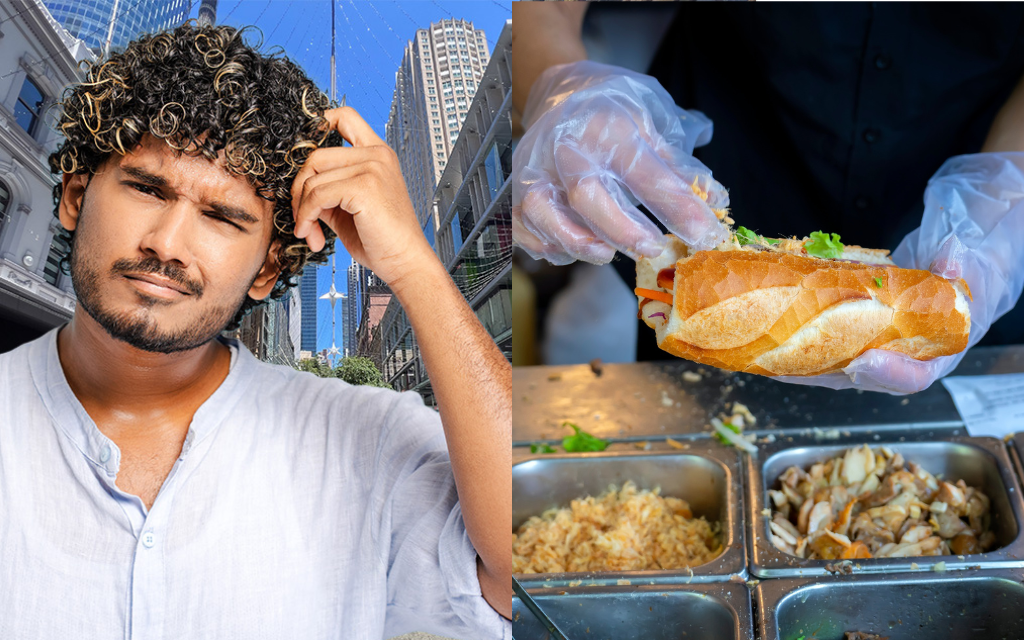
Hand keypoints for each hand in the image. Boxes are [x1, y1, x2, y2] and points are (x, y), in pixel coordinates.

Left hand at [291, 106, 434, 286]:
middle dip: (299, 189)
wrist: (405, 262)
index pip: (344, 116)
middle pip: (316, 154)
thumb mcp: (349, 207)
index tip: (303, 156)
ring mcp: (372, 168)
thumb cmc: (381, 239)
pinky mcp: (364, 186)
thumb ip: (327, 188)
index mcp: (377, 154)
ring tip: (311, 233)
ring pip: (312, 178)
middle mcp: (377, 155)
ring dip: (302, 210)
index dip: (318, 126)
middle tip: (303, 218)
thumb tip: (295, 187)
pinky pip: (317, 195)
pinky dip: (306, 217)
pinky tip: (312, 236)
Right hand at [512, 61, 729, 264]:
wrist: (561, 90)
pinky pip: (524, 227)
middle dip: (623, 230)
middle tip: (653, 248)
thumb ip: (680, 163)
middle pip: (587, 196)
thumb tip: (715, 202)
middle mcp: (566, 145)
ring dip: (579, 243)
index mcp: (608, 124)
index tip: (704, 235)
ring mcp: (535, 167)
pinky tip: (574, 248)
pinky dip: (548, 245)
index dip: (678, 209)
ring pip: (545, 214)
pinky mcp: (516, 188)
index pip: (646, 172)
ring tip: (607, 253)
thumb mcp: (655, 118)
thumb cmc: (613, 107)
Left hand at [775, 153, 1023, 393]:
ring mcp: (881, 340)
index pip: (918, 375)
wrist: (974, 241)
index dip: (889, 374)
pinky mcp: (859, 326)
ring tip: (762, 353)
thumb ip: (966, 261)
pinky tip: (766, 330)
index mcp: (944, 346)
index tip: (862, 362)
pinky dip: (796, 336)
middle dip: (820, 371)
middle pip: (862, 376)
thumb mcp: (981, 253)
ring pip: (837, 361)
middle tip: (784, 363)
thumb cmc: (982, 252)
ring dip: (798, 361)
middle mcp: (908, 351)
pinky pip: (826, 338)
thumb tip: (951, 259)